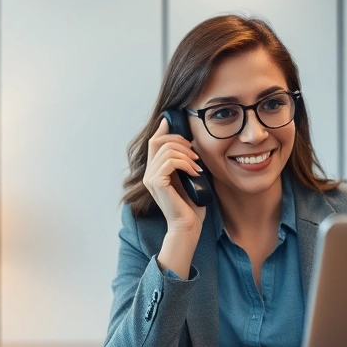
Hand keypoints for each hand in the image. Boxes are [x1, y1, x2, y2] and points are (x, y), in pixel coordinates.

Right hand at [143, 117, 206, 235]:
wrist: (188, 225)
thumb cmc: (191, 205)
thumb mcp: (189, 177)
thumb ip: (184, 162)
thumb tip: (190, 143)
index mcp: (154, 171)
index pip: (153, 143)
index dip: (162, 130)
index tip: (170, 121)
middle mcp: (148, 174)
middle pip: (159, 141)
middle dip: (180, 141)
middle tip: (196, 154)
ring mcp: (150, 178)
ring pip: (166, 150)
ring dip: (186, 155)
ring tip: (197, 166)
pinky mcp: (157, 182)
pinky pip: (170, 161)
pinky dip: (185, 163)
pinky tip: (195, 172)